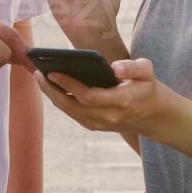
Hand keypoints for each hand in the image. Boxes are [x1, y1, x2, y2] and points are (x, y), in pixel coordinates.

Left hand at [36, 57, 172, 135]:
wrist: (154, 116)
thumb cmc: (148, 87)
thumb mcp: (148, 72)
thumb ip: (134, 67)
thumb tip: (114, 67)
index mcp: (121, 102)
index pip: (88, 96)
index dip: (68, 84)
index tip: (52, 70)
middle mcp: (108, 117)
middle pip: (72, 106)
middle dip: (52, 90)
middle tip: (37, 72)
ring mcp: (100, 124)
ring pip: (69, 111)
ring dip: (52, 96)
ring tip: (40, 77)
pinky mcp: (94, 125)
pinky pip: (72, 113)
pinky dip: (60, 101)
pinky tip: (51, 86)